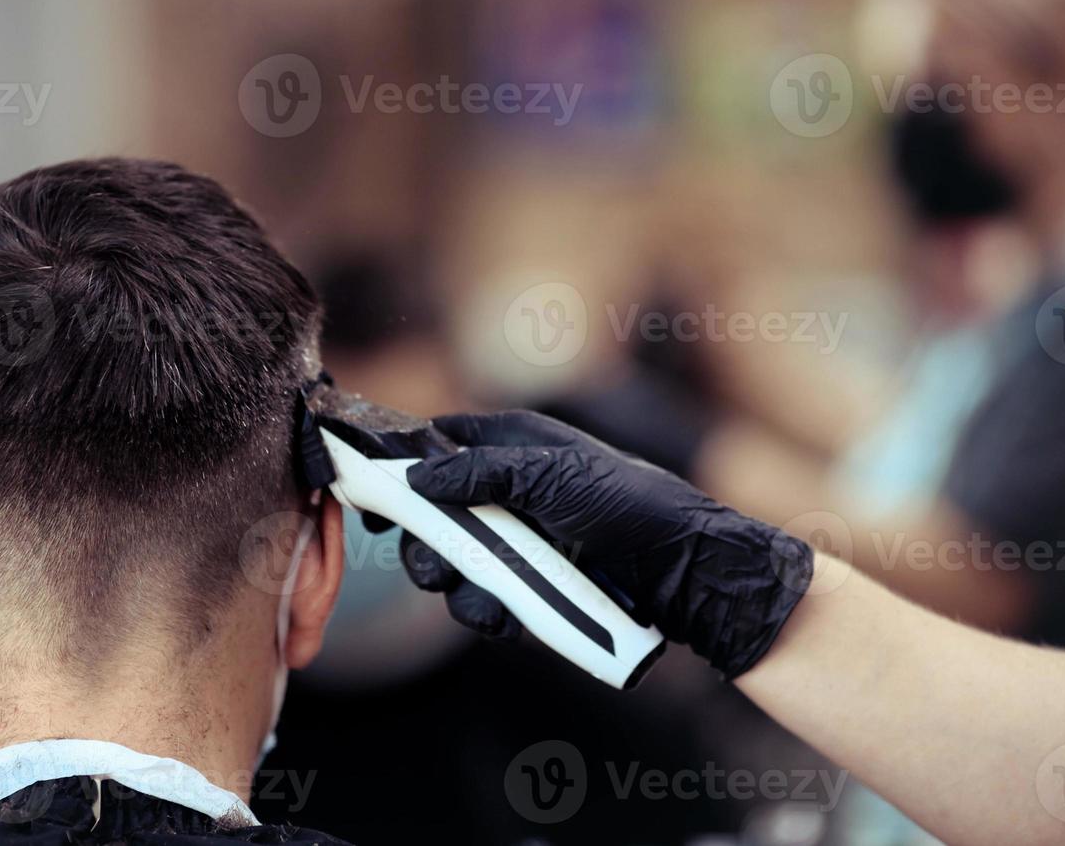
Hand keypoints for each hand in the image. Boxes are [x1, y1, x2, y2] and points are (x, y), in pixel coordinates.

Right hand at [394, 410, 812, 677]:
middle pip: (433, 512)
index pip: (438, 442)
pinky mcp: (533, 581)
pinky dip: (487, 611)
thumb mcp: (555, 477)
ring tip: (483, 605)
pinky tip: (508, 621)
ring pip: (455, 560)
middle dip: (425, 545)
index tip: (373, 500)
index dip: (400, 468)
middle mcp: (510, 487)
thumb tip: (420, 475)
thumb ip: (482, 473)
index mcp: (514, 443)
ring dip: (457, 587)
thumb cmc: (634, 507)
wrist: (691, 575)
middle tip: (431, 568)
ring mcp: (521, 536)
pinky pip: (486, 595)